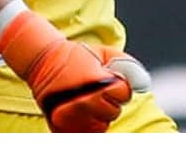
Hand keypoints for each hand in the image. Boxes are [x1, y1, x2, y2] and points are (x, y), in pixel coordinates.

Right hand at [0, 11, 132, 132]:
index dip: (120, 88)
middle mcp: (82, 101)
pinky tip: (83, 111)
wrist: (43, 63)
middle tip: (98, 90)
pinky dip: (89, 124)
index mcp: (95, 80)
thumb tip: (142, 82)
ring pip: (101, 125)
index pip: (123, 93)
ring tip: (89, 99)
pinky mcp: (62, 127)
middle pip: (113, 111)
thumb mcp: (104, 52)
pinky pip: (87, 132)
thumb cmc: (76, 57)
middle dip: (111, 101)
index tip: (110, 81)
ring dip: (100, 114)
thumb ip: (127, 66)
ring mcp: (70, 117)